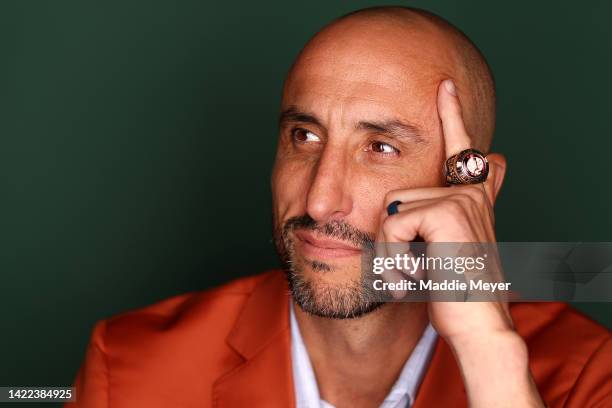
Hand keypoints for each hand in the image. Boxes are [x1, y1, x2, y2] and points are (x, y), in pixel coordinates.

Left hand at [376, 79, 543, 406]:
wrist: (477, 326)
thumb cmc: (458, 290)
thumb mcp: (454, 248)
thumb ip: (456, 214)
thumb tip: (484, 172)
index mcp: (472, 198)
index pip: (463, 149)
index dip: (452, 115)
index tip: (444, 86)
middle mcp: (471, 192)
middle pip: (396, 197)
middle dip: (391, 240)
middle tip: (415, 270)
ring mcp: (462, 199)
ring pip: (390, 212)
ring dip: (391, 251)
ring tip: (415, 274)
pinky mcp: (448, 211)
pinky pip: (393, 224)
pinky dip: (393, 256)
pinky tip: (413, 275)